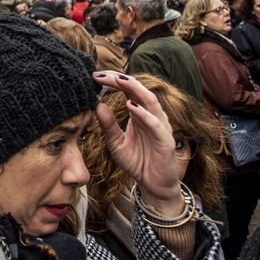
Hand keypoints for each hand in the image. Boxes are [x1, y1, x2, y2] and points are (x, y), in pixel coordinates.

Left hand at [93, 72, 183, 214]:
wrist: (154, 185)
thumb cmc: (138, 161)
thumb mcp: (116, 143)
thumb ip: (108, 126)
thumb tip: (97, 105)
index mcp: (139, 113)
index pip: (127, 90)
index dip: (112, 81)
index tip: (94, 76)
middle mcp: (151, 115)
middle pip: (137, 90)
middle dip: (120, 79)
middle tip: (101, 74)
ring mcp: (160, 126)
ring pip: (150, 101)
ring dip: (134, 89)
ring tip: (118, 80)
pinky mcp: (165, 140)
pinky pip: (155, 124)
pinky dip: (143, 114)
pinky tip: (130, 105)